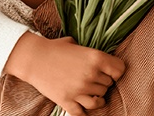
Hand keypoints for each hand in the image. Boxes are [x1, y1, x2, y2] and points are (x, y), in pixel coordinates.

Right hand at [3, 32, 125, 114]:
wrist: (33, 58)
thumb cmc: (54, 48)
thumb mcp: (77, 44)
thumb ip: (90, 53)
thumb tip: (100, 60)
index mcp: (96, 58)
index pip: (120, 70)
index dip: (116, 72)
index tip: (110, 72)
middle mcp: (90, 75)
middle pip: (108, 86)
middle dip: (102, 83)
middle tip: (93, 79)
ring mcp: (79, 90)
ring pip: (99, 101)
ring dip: (96, 98)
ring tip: (90, 94)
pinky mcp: (67, 101)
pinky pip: (83, 113)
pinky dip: (83, 110)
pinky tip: (81, 104)